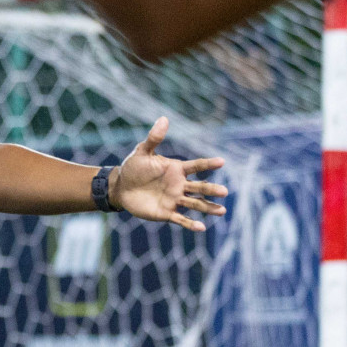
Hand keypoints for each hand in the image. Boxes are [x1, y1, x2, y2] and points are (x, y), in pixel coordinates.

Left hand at [109, 117, 226, 231]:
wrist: (121, 187)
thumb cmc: (133, 167)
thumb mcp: (142, 152)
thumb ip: (154, 138)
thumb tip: (163, 119)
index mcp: (176, 169)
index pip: (196, 166)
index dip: (208, 164)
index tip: (221, 162)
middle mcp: (179, 185)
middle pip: (199, 187)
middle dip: (211, 189)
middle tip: (224, 191)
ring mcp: (174, 199)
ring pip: (195, 204)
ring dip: (208, 208)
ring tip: (222, 211)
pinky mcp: (166, 213)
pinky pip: (180, 219)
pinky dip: (190, 224)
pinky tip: (201, 228)